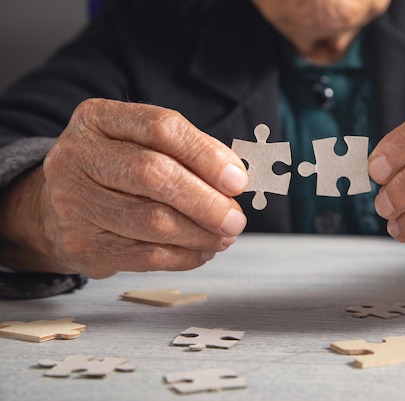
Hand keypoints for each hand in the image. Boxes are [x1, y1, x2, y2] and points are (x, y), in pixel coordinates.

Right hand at [0, 99, 247, 277]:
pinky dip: (185, 256)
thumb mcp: (141, 144)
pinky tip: (202, 251)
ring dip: (201, 234)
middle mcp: (78, 156)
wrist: (59, 208)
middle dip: (207, 201)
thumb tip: (235, 179)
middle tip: (235, 219)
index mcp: (98, 118)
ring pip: (153, 221)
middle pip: (155, 175)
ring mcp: (74, 203)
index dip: (206, 154)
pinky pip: (146, 256)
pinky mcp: (81, 245)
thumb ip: (187, 153)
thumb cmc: (116, 172)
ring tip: (224, 236)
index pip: (161, 128)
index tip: (238, 180)